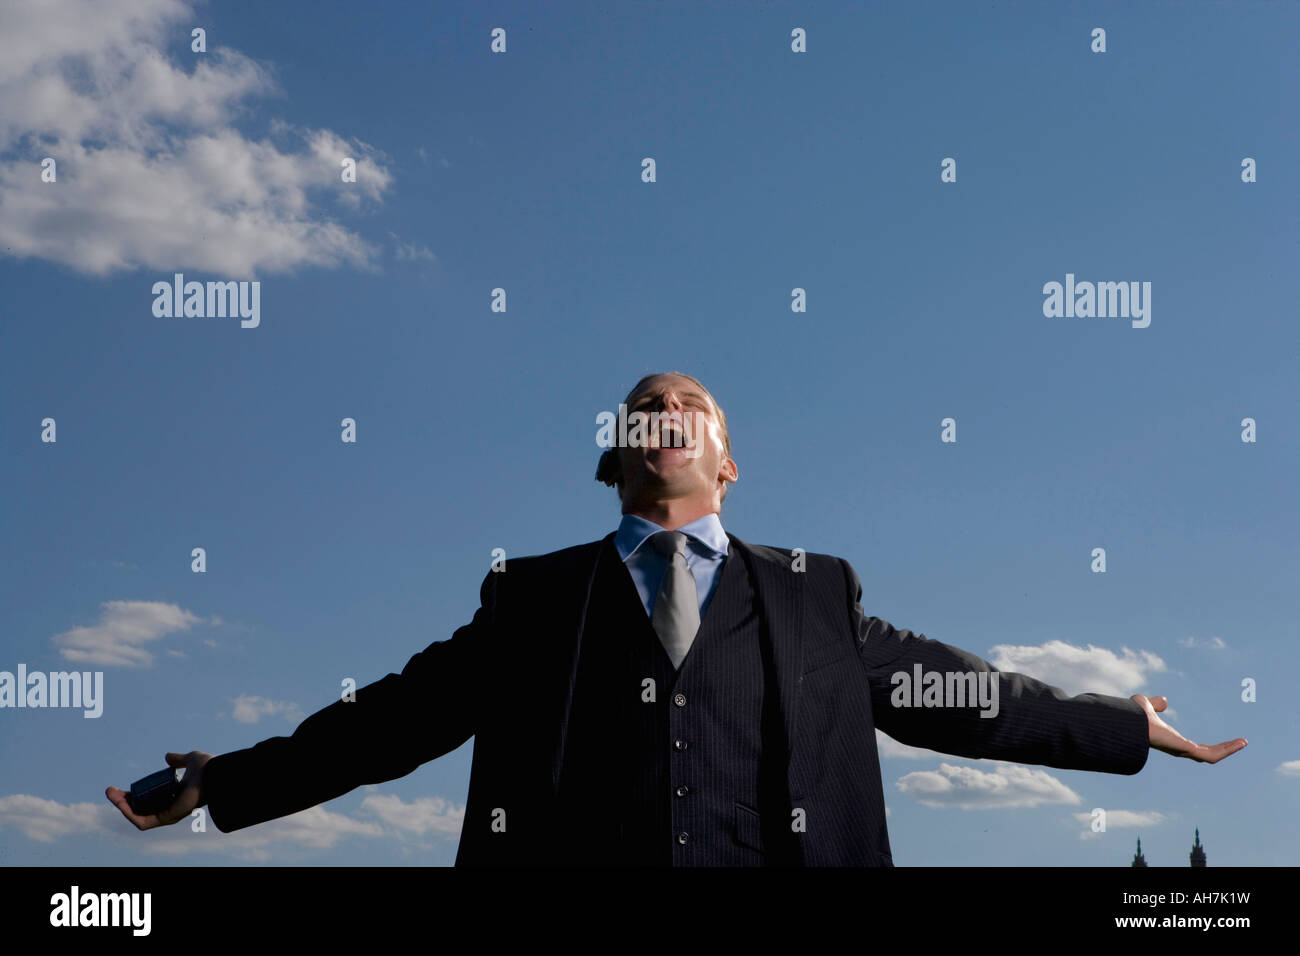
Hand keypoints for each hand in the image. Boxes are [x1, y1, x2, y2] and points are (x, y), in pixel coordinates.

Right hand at [106, 750, 212, 829]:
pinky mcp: (168, 819)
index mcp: (175, 796)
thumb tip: (167, 757)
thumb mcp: (190, 760)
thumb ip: (178, 760)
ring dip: (122, 807)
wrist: (216, 774)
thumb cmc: (208, 768)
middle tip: (109, 791)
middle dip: (122, 801)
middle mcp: (171, 808)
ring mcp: (169, 815)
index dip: (133, 795)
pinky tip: (120, 803)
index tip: (121, 788)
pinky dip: (130, 814)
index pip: (149, 800)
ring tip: (110, 794)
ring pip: (138, 816)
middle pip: (141, 809)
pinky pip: (143, 822)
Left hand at [1131, 695, 1245, 763]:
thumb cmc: (1132, 716)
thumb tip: (1164, 701)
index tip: (1221, 743)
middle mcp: (1178, 749)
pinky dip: (1227, 749)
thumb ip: (1155, 704)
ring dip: (1228, 750)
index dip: (1206, 746)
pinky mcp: (1186, 750)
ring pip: (1211, 756)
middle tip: (1239, 743)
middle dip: (1223, 749)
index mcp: (1171, 741)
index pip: (1193, 748)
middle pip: (1205, 754)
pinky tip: (1240, 743)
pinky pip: (1211, 755)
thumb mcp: (1146, 705)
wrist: (1128, 723)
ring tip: (1243, 742)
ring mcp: (1183, 751)